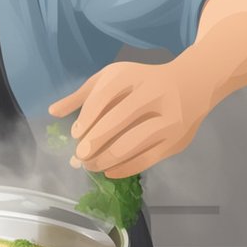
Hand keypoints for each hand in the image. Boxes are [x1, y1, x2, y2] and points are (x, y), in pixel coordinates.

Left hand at [48, 61, 220, 178]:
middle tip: (79, 157)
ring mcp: (168, 118)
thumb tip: (52, 112)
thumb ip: (83, 95)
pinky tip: (108, 171)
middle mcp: (153, 93)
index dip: (86, 119)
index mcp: (132, 76)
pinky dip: (124, 168)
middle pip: (117, 121)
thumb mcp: (113, 79)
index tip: (76, 134)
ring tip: (90, 165)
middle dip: (94, 143)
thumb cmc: (143, 82)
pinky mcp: (176, 140)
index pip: (103, 98)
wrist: (193, 84)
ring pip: (132, 143)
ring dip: (106, 159)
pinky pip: (146, 159)